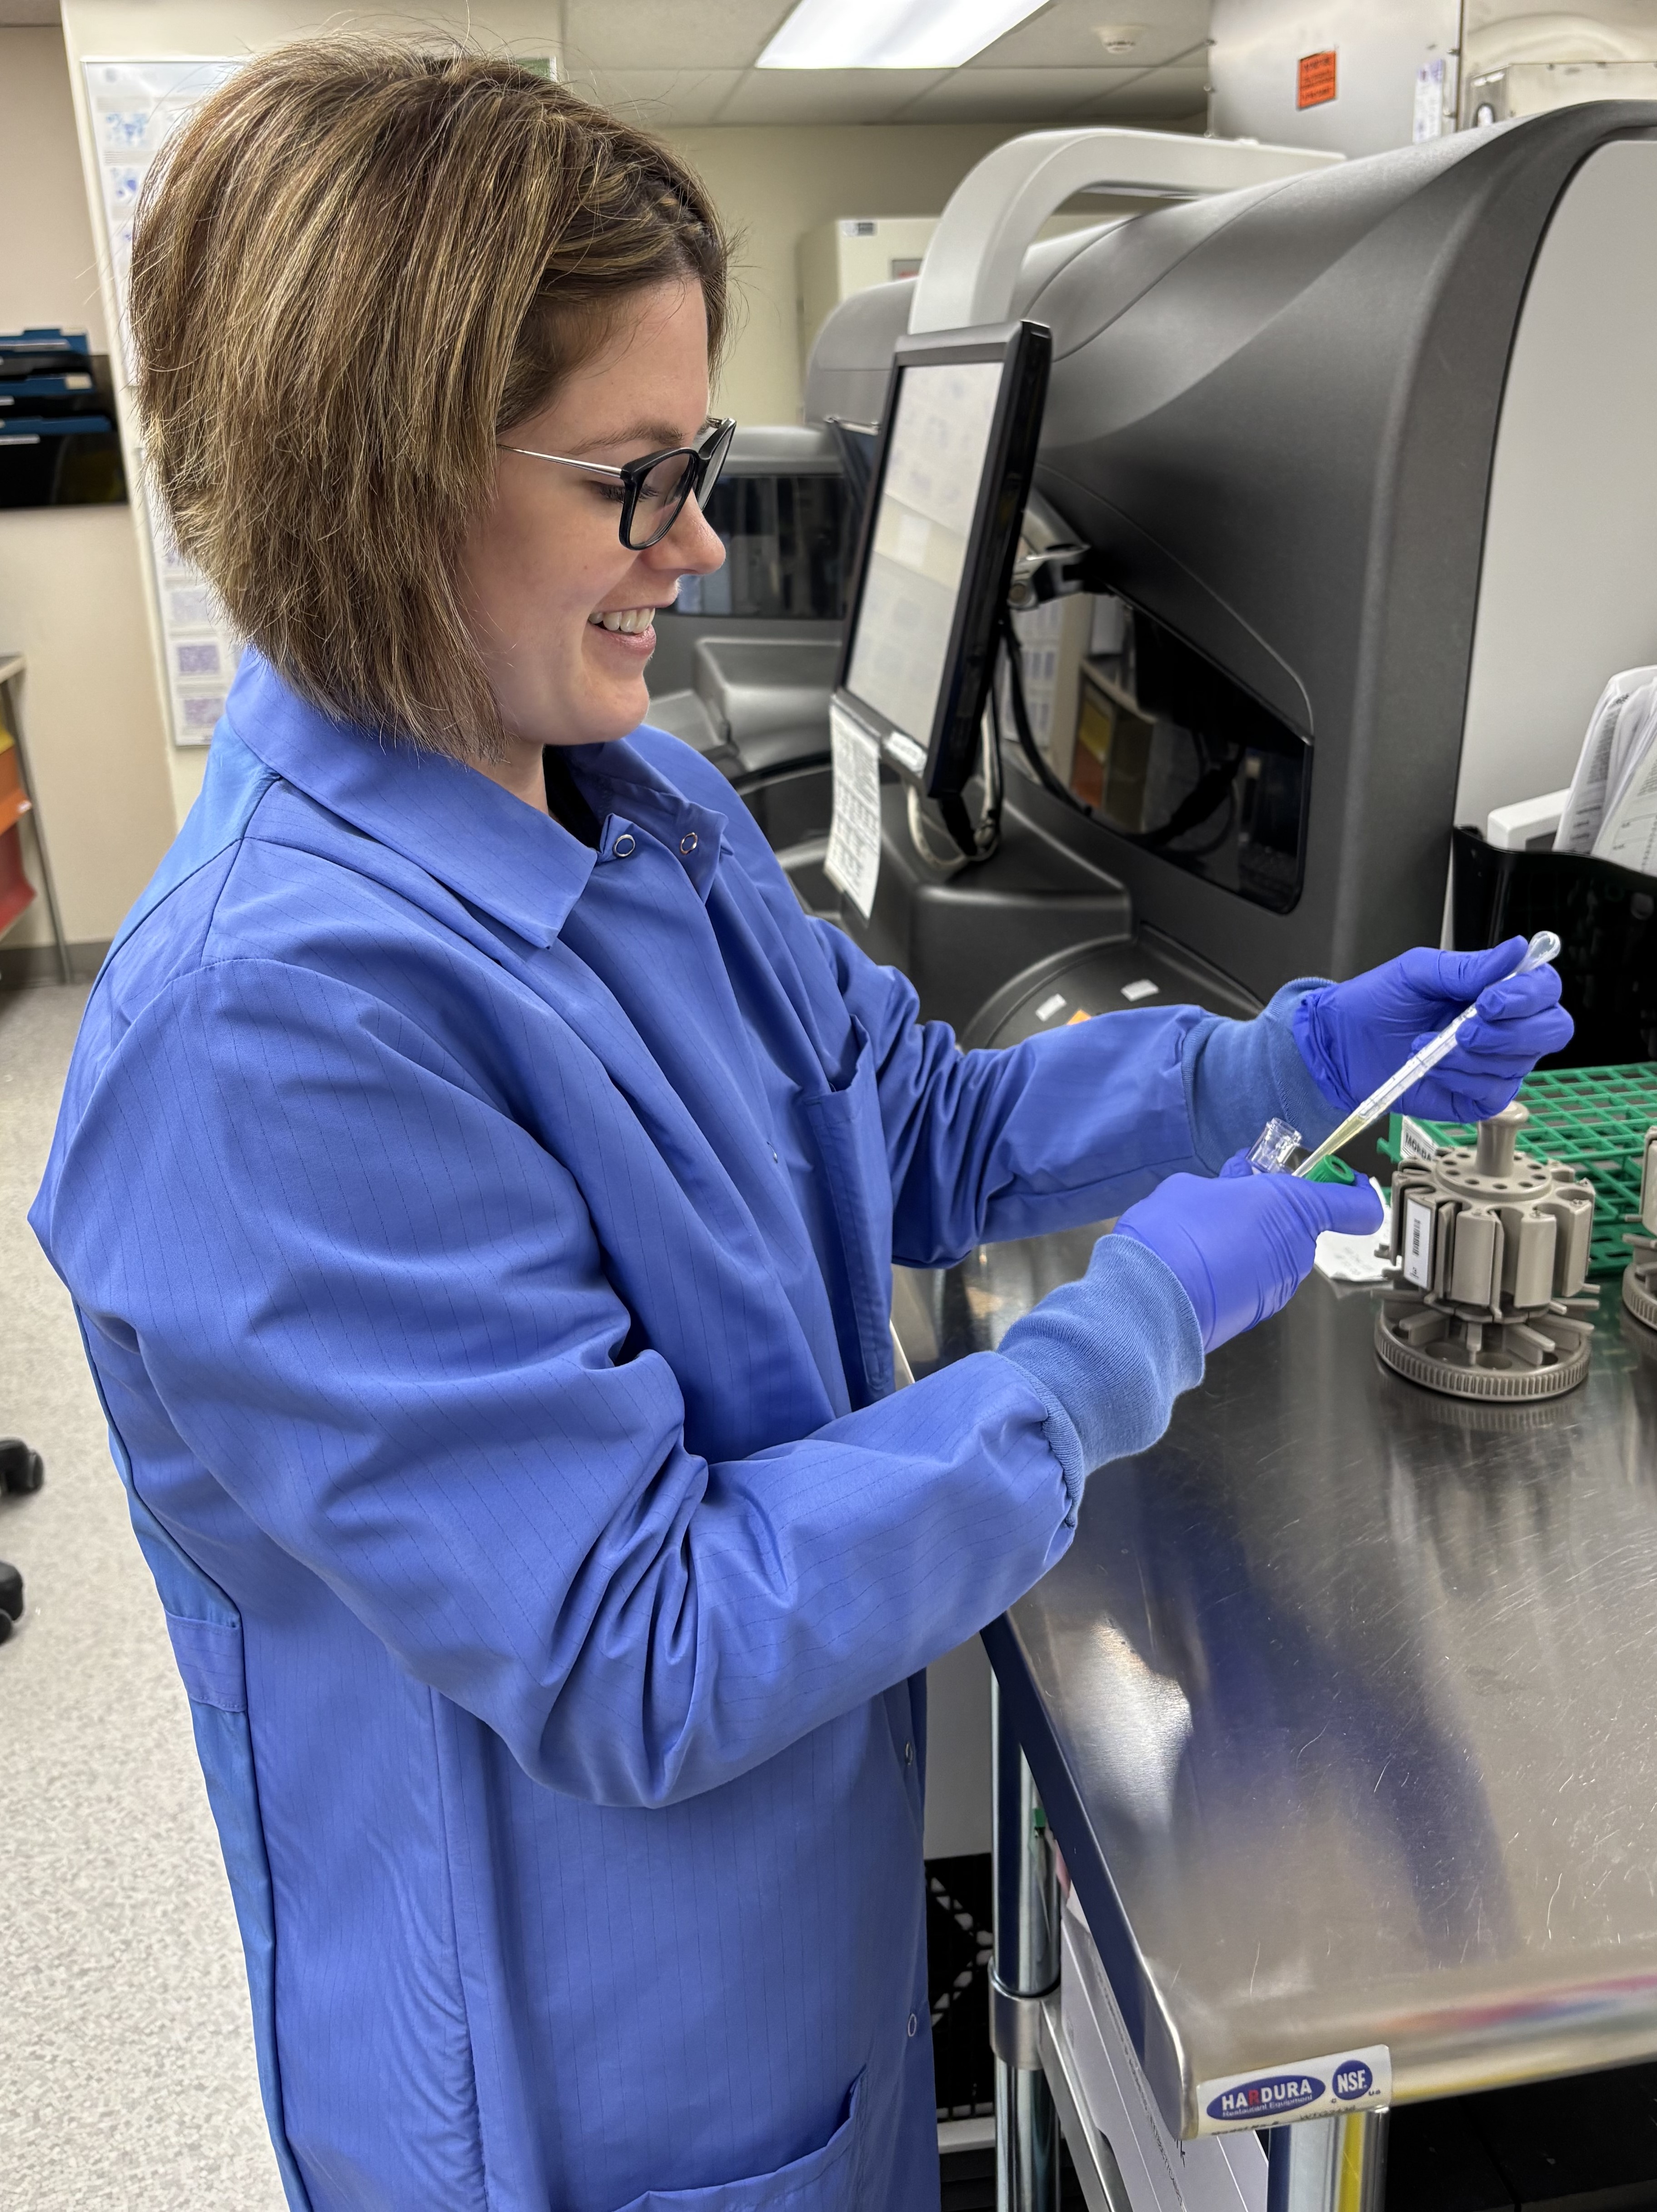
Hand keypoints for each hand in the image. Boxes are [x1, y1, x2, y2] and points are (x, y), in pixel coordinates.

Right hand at [1115, 1155, 1382, 1352]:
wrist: (1150, 1298)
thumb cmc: (1176, 1233)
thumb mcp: (1193, 1186)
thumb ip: (1225, 1185)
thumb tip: (1232, 1185)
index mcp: (1292, 1207)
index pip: (1355, 1205)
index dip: (1353, 1191)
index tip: (1342, 1183)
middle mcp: (1295, 1249)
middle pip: (1297, 1226)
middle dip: (1268, 1214)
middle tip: (1229, 1204)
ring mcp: (1278, 1285)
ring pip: (1273, 1254)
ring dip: (1248, 1244)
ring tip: (1203, 1240)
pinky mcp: (1257, 1312)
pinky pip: (1254, 1281)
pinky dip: (1234, 1272)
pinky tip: (1200, 1267)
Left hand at [1293, 939, 1572, 1124]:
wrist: (1341, 1042)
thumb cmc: (1378, 1002)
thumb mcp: (1418, 972)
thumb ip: (1469, 967)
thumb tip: (1518, 949)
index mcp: (1498, 991)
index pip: (1545, 989)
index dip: (1528, 995)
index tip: (1490, 999)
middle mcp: (1508, 1028)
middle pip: (1553, 1030)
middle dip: (1512, 1031)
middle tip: (1465, 1029)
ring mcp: (1497, 1064)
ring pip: (1518, 1063)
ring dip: (1470, 1055)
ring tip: (1427, 1045)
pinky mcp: (1480, 1097)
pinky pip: (1493, 1091)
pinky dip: (1461, 1078)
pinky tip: (1433, 1068)